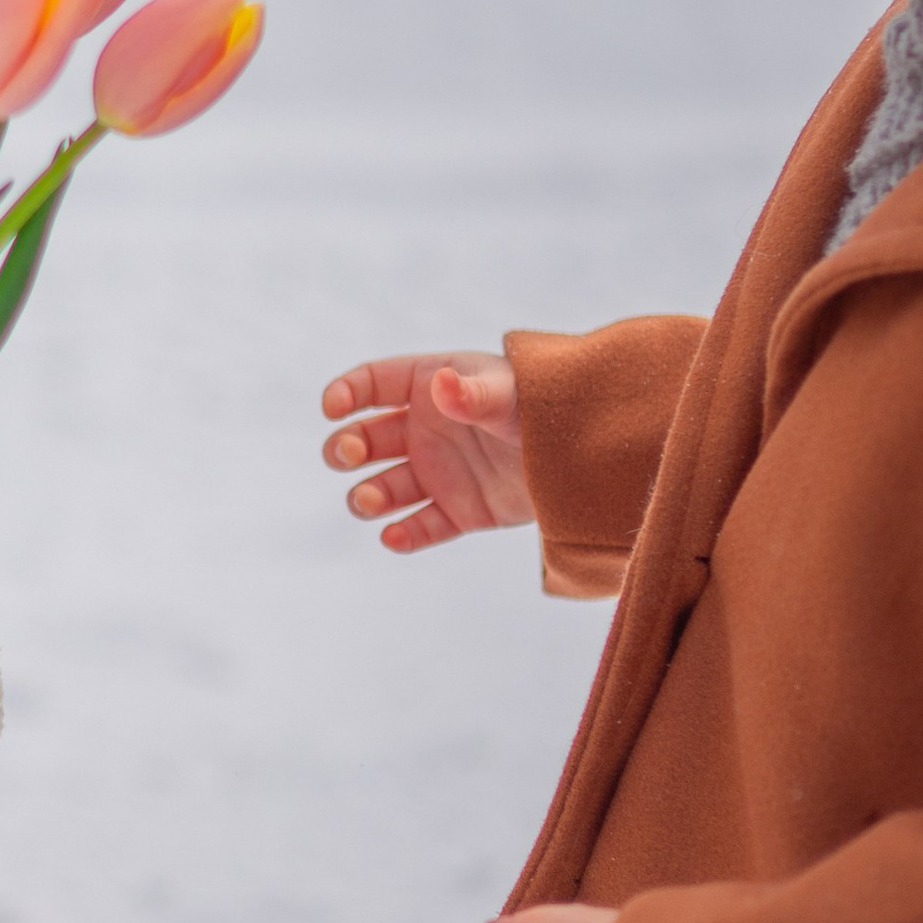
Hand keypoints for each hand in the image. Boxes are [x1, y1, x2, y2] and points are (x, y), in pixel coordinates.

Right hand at [321, 349, 530, 552]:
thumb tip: (441, 383)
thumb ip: (474, 394)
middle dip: (345, 449)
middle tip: (348, 456)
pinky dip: (404, 536)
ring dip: (367, 495)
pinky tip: (394, 539)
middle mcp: (426, 428)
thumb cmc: (549, 407)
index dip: (345, 393)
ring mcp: (440, 471)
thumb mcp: (512, 397)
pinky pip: (421, 527)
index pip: (373, 383)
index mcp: (431, 385)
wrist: (591, 455)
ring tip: (372, 503)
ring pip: (384, 487)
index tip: (331, 409)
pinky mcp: (459, 511)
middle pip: (365, 438)